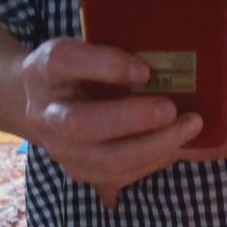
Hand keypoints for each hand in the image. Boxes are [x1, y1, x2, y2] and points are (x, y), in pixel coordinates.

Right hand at [21, 38, 202, 207]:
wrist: (38, 104)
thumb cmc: (75, 71)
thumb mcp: (84, 50)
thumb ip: (113, 55)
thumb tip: (164, 66)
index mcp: (42, 70)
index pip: (63, 62)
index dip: (106, 65)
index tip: (145, 70)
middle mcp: (45, 112)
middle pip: (81, 123)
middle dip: (133, 119)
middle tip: (172, 109)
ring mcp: (58, 148)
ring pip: (104, 159)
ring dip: (153, 146)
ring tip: (188, 129)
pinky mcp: (76, 171)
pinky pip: (117, 176)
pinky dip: (151, 161)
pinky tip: (175, 147)